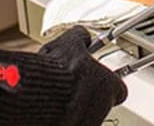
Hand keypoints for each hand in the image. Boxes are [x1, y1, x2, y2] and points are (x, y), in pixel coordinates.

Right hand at [0, 27, 126, 124]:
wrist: (34, 92)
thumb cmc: (55, 70)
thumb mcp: (69, 43)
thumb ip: (81, 38)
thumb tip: (83, 36)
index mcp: (109, 86)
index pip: (119, 89)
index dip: (105, 84)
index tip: (97, 80)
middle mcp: (103, 108)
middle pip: (101, 103)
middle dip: (87, 96)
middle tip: (71, 88)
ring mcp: (88, 122)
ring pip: (85, 115)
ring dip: (74, 107)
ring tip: (56, 96)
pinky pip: (70, 121)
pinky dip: (62, 117)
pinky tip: (50, 106)